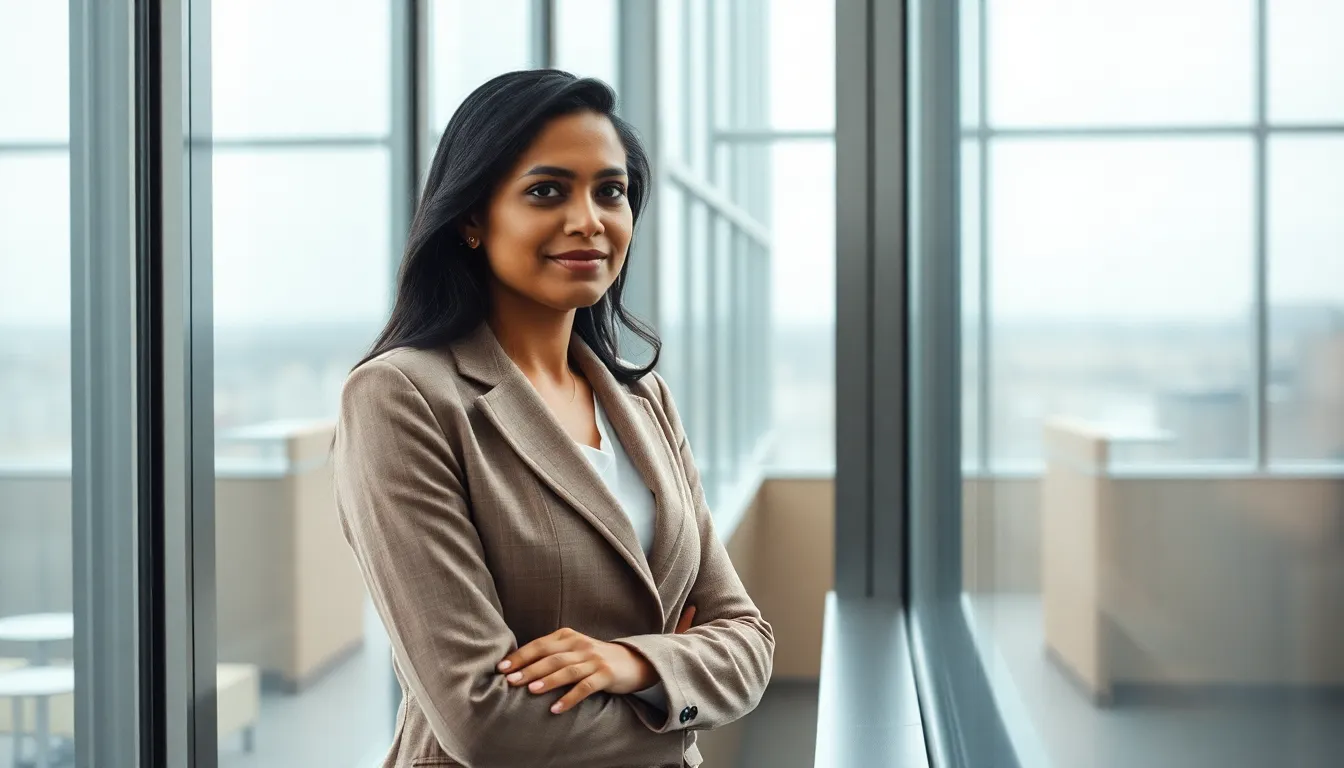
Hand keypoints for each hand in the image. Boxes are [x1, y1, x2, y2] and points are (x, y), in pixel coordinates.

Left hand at [497, 628, 657, 713]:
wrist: (631, 662)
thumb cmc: (593, 658)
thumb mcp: (573, 650)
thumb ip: (552, 654)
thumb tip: (518, 668)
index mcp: (568, 636)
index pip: (540, 645)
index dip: (520, 656)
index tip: (502, 668)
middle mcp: (581, 645)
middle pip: (551, 657)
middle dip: (529, 669)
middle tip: (510, 681)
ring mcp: (594, 659)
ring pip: (567, 670)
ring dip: (548, 680)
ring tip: (531, 690)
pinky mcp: (606, 674)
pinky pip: (585, 687)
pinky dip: (570, 698)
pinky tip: (556, 708)